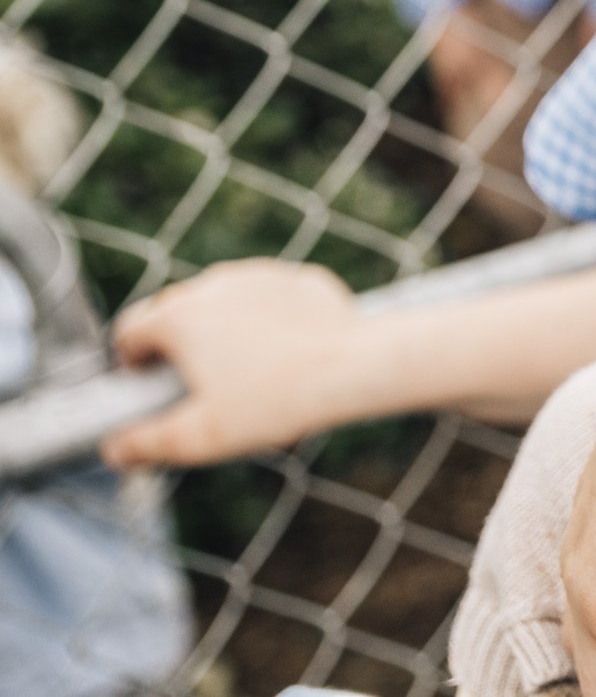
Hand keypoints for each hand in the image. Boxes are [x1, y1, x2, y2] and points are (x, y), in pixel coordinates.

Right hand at [102, 259, 362, 465]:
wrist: (355, 368)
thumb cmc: (274, 402)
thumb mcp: (199, 437)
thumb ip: (146, 444)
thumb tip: (113, 449)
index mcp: (179, 316)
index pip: (130, 329)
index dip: (130, 362)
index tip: (148, 386)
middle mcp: (215, 283)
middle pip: (174, 309)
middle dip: (174, 342)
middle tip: (194, 382)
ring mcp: (260, 274)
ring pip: (224, 299)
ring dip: (221, 326)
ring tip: (242, 370)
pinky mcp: (300, 279)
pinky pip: (270, 298)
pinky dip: (267, 319)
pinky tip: (284, 353)